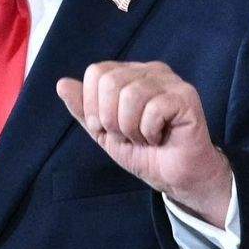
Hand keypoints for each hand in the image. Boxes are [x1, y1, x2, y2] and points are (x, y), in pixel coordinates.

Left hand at [56, 61, 232, 227]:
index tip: (106, 128)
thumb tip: (61, 83)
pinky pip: (154, 109)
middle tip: (127, 136)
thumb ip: (83, 109)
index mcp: (130, 73)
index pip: (96, 72)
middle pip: (110, 81)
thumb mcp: (103, 132)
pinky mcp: (186, 97)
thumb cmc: (142, 152)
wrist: (173, 178)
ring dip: (131, 128)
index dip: (93, 106)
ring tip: (144, 138)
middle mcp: (151, 70)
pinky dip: (150, 132)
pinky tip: (160, 137)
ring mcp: (171, 81)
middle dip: (111, 119)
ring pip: (131, 95)